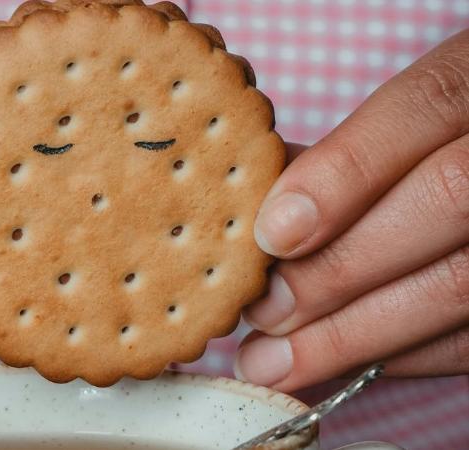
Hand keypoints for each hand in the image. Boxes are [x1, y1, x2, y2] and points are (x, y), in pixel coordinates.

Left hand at [235, 30, 468, 390]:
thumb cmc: (444, 140)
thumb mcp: (408, 121)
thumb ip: (344, 153)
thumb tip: (258, 206)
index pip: (424, 107)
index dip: (343, 173)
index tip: (270, 233)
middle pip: (446, 201)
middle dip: (337, 269)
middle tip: (260, 313)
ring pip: (462, 285)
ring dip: (355, 335)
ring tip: (273, 364)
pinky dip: (401, 355)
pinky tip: (338, 363)